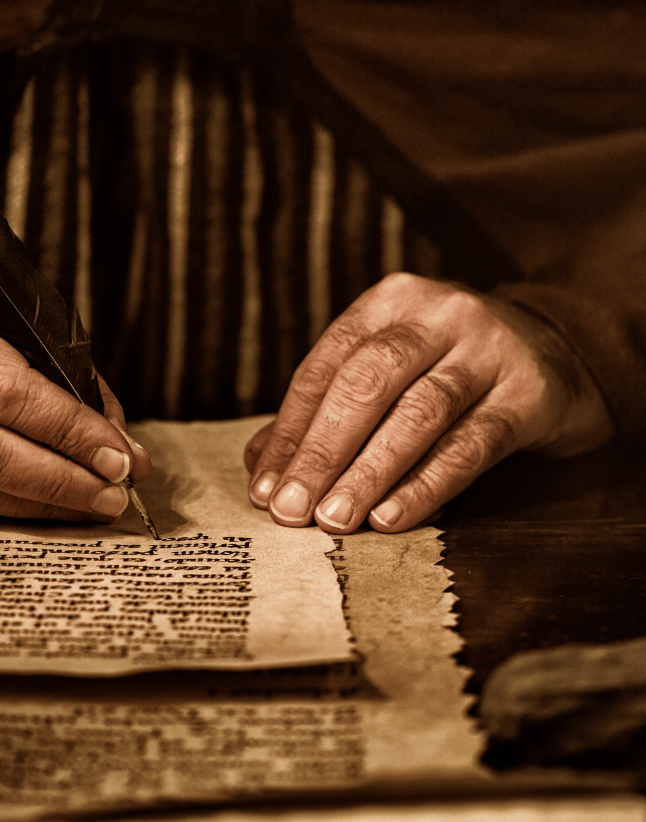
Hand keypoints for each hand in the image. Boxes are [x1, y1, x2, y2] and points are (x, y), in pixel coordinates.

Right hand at [0, 290, 149, 519]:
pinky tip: (46, 510)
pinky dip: (5, 510)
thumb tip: (126, 454)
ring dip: (38, 506)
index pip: (12, 394)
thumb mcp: (23, 330)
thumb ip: (74, 386)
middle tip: (112, 496)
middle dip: (60, 481)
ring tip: (91, 508)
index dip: (71, 432)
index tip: (121, 459)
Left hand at [245, 273, 611, 533]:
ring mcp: (489, 348)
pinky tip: (392, 516)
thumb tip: (262, 468)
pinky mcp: (530, 392)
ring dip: (369, 471)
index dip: (290, 431)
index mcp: (389, 302)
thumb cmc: (451, 373)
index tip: (265, 488)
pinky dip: (427, 483)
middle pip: (367, 381)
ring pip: (418, 412)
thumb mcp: (390, 376)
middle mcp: (438, 314)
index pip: (325, 368)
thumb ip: (327, 413)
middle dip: (322, 450)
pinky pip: (472, 443)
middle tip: (291, 510)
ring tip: (334, 519)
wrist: (560, 357)